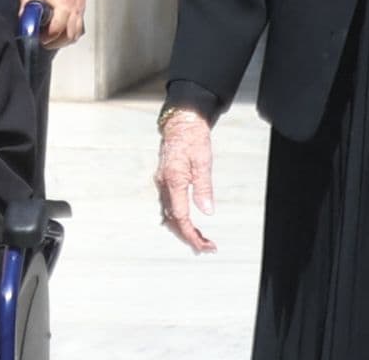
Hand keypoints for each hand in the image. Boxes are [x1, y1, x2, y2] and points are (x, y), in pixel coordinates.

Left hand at [16, 0, 86, 47]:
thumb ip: (26, 3)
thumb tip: (25, 20)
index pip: (57, 28)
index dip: (47, 37)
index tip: (37, 36)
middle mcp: (72, 3)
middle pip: (70, 34)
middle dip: (56, 42)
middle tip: (43, 39)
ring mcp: (79, 3)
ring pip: (77, 31)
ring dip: (65, 37)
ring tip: (52, 34)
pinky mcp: (82, 0)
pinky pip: (80, 21)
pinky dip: (72, 28)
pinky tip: (61, 25)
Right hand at [153, 109, 216, 252]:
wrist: (181, 121)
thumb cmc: (193, 137)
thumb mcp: (203, 161)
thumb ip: (203, 188)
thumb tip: (206, 211)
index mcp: (173, 180)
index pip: (181, 216)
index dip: (191, 234)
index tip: (204, 244)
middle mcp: (164, 184)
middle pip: (173, 219)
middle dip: (188, 236)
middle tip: (205, 246)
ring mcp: (162, 182)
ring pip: (169, 214)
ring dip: (183, 228)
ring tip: (200, 239)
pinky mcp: (164, 180)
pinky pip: (168, 205)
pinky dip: (178, 218)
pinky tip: (188, 222)